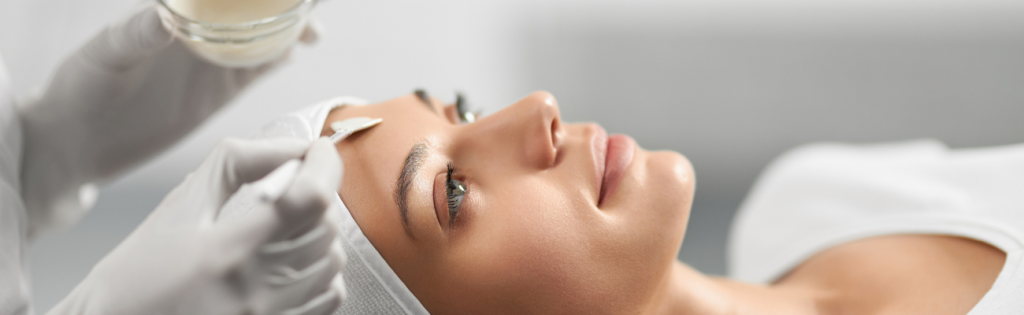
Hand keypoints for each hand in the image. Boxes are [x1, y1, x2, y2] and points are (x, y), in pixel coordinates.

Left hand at [17, 3, 320, 235]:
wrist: (80, 144)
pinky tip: (298, 52)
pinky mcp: (219, 91)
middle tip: (309, 6)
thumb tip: (166, 16)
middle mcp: (196, 31)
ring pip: (261, 36)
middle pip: (248, 9)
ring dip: (289, 29)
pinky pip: (256, 69)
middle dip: (281, 6)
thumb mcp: (103, 58)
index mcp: (170, 12)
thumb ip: (135, 35)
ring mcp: (211, 60)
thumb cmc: (80, 90)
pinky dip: (279, 59)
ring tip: (315, 30)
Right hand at [47, 138, 346, 314]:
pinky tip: (291, 264)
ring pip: (333, 265)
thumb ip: (236, 166)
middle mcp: (255, 292)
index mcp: (227, 251)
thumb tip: (293, 147)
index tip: (318, 150)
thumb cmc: (135, 276)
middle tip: (291, 192)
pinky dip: (321, 274)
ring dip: (319, 237)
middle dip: (316, 199)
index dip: (325, 165)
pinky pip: (328, 300)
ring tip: (287, 230)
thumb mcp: (177, 209)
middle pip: (326, 230)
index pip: (310, 199)